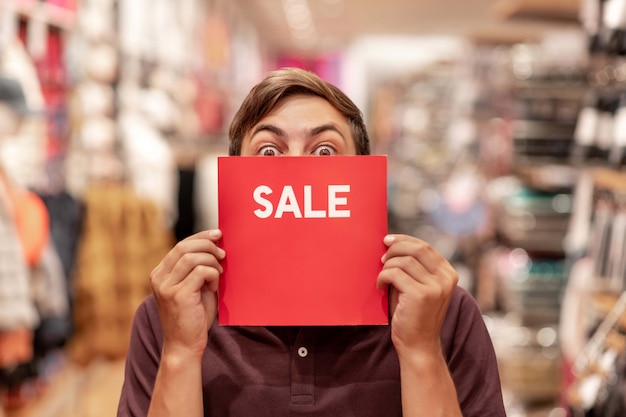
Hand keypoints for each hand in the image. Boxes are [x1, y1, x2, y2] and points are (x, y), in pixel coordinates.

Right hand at [150, 229, 224, 361]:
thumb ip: (199, 268)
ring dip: (211, 261)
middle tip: (223, 253)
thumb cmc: (193, 317)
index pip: (181, 245)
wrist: (185, 346)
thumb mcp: (195, 287)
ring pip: (192, 257)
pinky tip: (214, 285)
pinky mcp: (178, 295)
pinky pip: (200, 272)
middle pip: (185, 247)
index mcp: (160, 274)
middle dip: (208, 245)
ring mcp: (166, 287)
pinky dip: (212, 274)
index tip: (217, 234)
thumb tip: (216, 246)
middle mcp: (159, 278)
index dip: (200, 236)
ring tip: (218, 274)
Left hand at [377, 234, 457, 358]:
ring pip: (404, 260)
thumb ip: (412, 267)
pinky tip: (380, 287)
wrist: (418, 346)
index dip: (404, 240)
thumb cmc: (412, 315)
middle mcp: (446, 278)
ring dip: (387, 266)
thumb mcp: (417, 286)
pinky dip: (383, 277)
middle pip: (417, 248)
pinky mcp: (421, 295)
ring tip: (382, 278)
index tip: (388, 240)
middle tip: (381, 257)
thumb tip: (391, 244)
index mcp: (448, 274)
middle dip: (395, 248)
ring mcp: (436, 287)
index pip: (425, 246)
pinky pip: (395, 273)